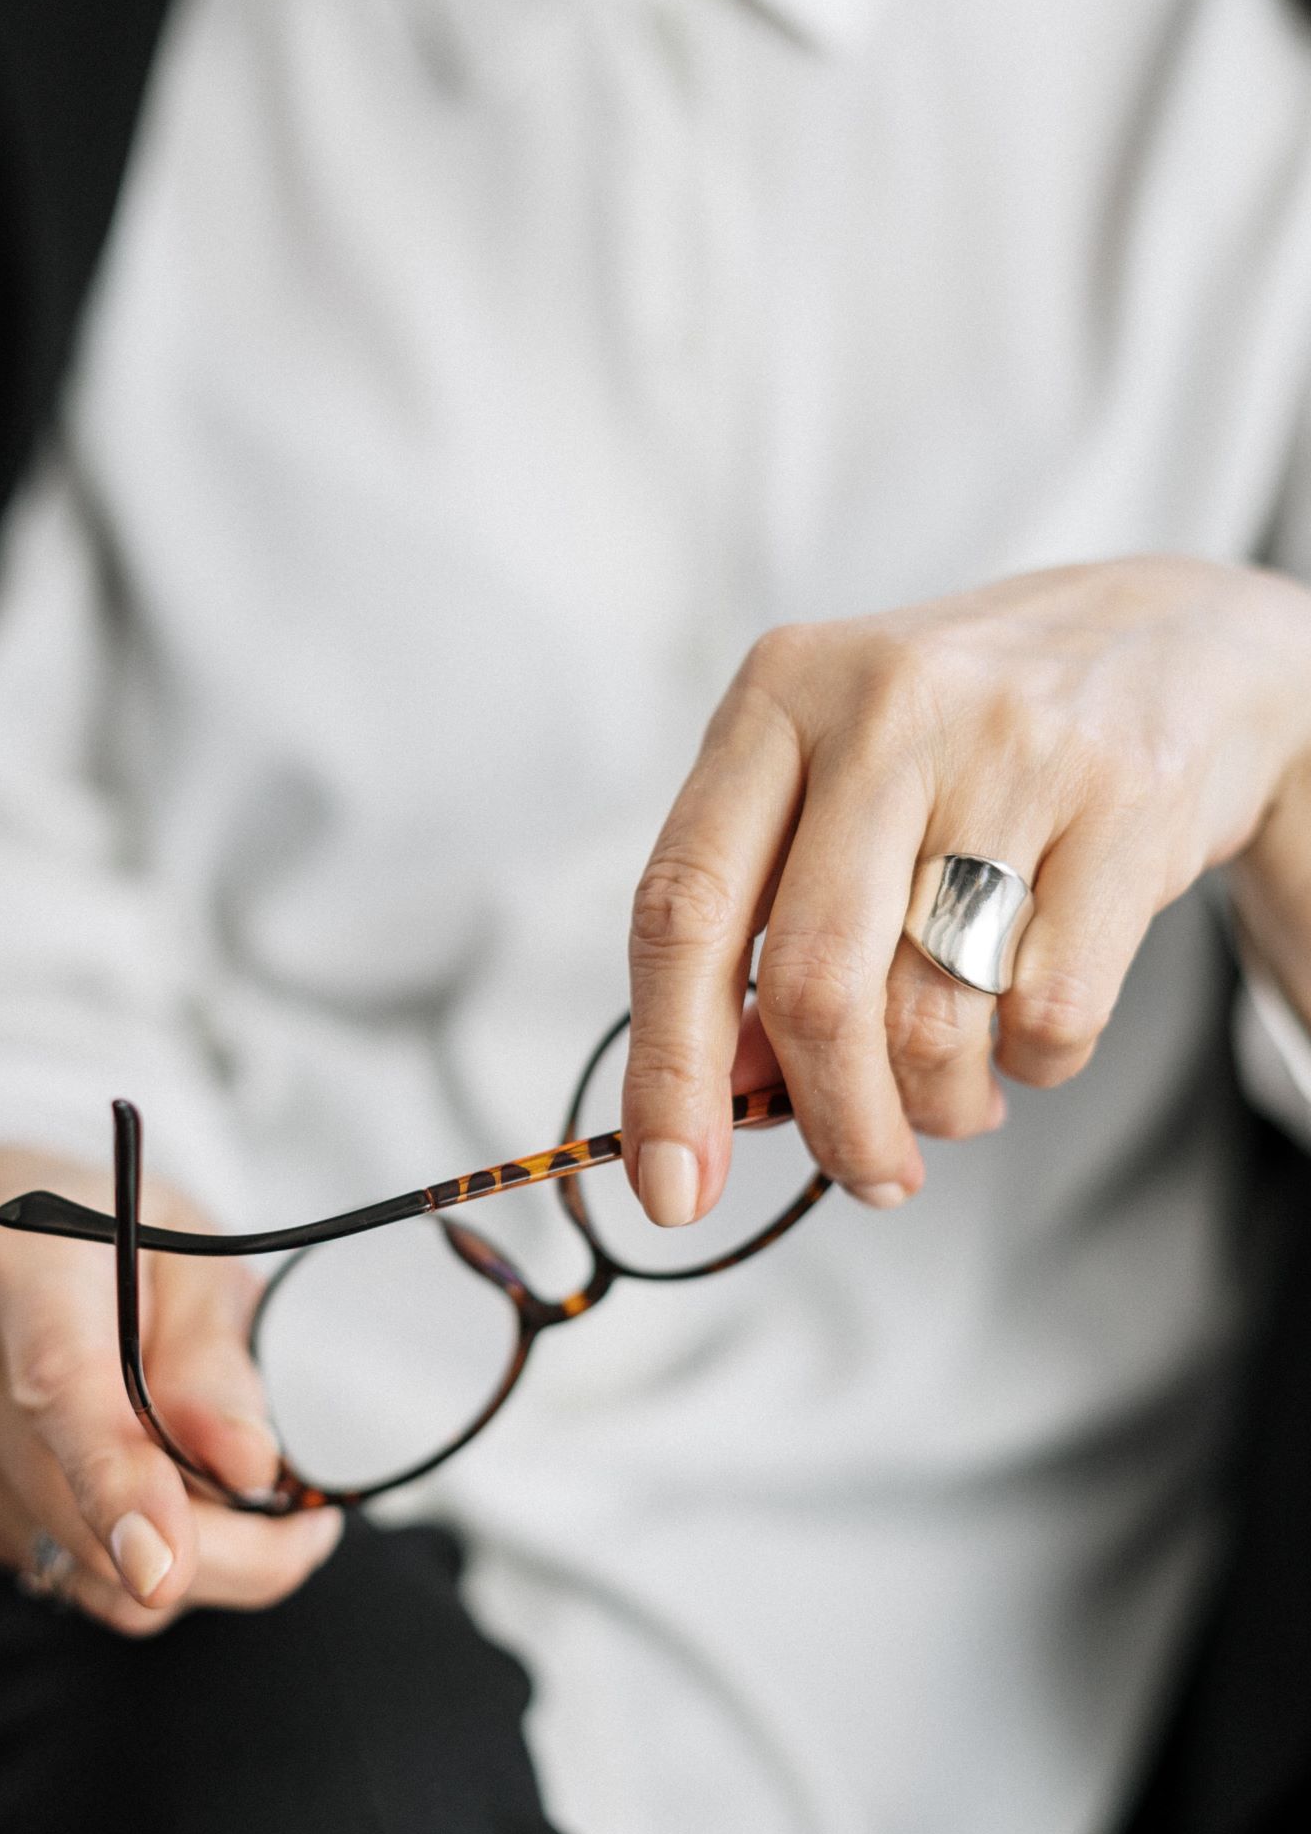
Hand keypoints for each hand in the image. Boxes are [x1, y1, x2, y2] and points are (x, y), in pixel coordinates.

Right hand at [0, 1149, 341, 1632]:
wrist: (3, 1261)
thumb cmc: (122, 1252)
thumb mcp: (199, 1261)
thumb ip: (218, 1359)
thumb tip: (247, 1467)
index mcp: (25, 1272)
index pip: (62, 1388)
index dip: (116, 1483)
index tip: (164, 1568)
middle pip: (84, 1513)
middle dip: (221, 1549)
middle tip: (305, 1524)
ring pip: (87, 1573)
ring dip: (189, 1564)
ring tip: (235, 1492)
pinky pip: (69, 1578)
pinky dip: (135, 1562)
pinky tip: (159, 1495)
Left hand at [622, 556, 1310, 1217]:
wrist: (1166, 643)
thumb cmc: (958, 750)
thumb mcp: (833, 796)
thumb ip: (760, 931)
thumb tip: (727, 1100)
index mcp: (777, 696)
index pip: (681, 910)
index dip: (667, 1071)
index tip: (672, 1190)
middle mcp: (883, 708)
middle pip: (814, 986)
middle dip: (833, 1122)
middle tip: (867, 1177)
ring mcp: (1011, 747)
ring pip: (931, 1015)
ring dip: (936, 1105)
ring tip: (956, 1098)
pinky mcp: (1124, 800)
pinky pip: (1049, 1015)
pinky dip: (1032, 1068)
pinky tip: (1028, 1035)